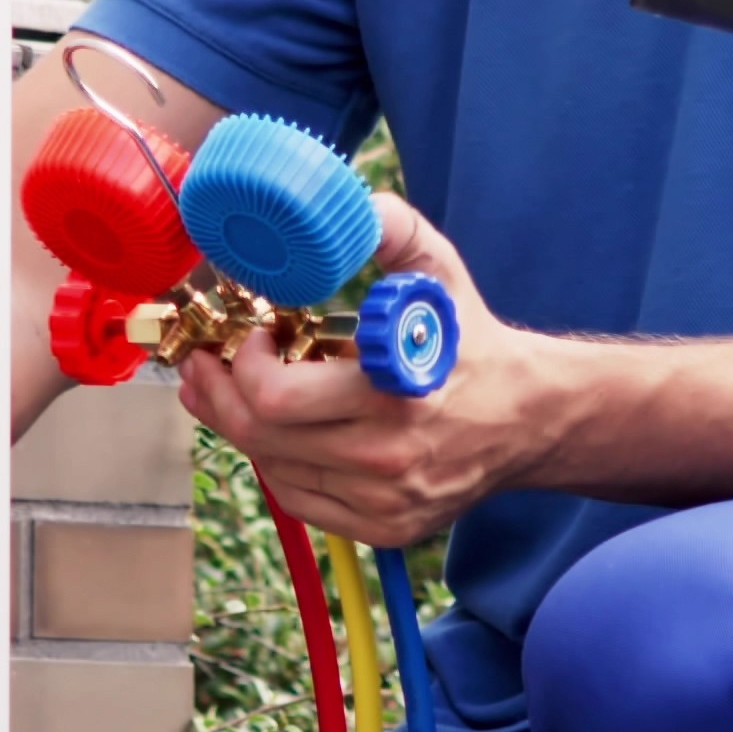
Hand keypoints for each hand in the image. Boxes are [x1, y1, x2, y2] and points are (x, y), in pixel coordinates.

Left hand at [184, 190, 563, 548]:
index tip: (251, 333)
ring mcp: (385, 501)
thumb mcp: (440, 272)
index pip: (278, 399)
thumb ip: (392, 229)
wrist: (529, 417)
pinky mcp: (384, 527)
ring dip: (238, 427)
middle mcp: (388, 458)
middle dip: (217, 395)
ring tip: (224, 392)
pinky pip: (298, 499)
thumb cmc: (471, 341)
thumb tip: (346, 204)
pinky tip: (271, 433)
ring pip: (272, 468)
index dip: (245, 364)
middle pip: (260, 437)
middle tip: (204, 364)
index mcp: (396, 395)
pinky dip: (274, 463)